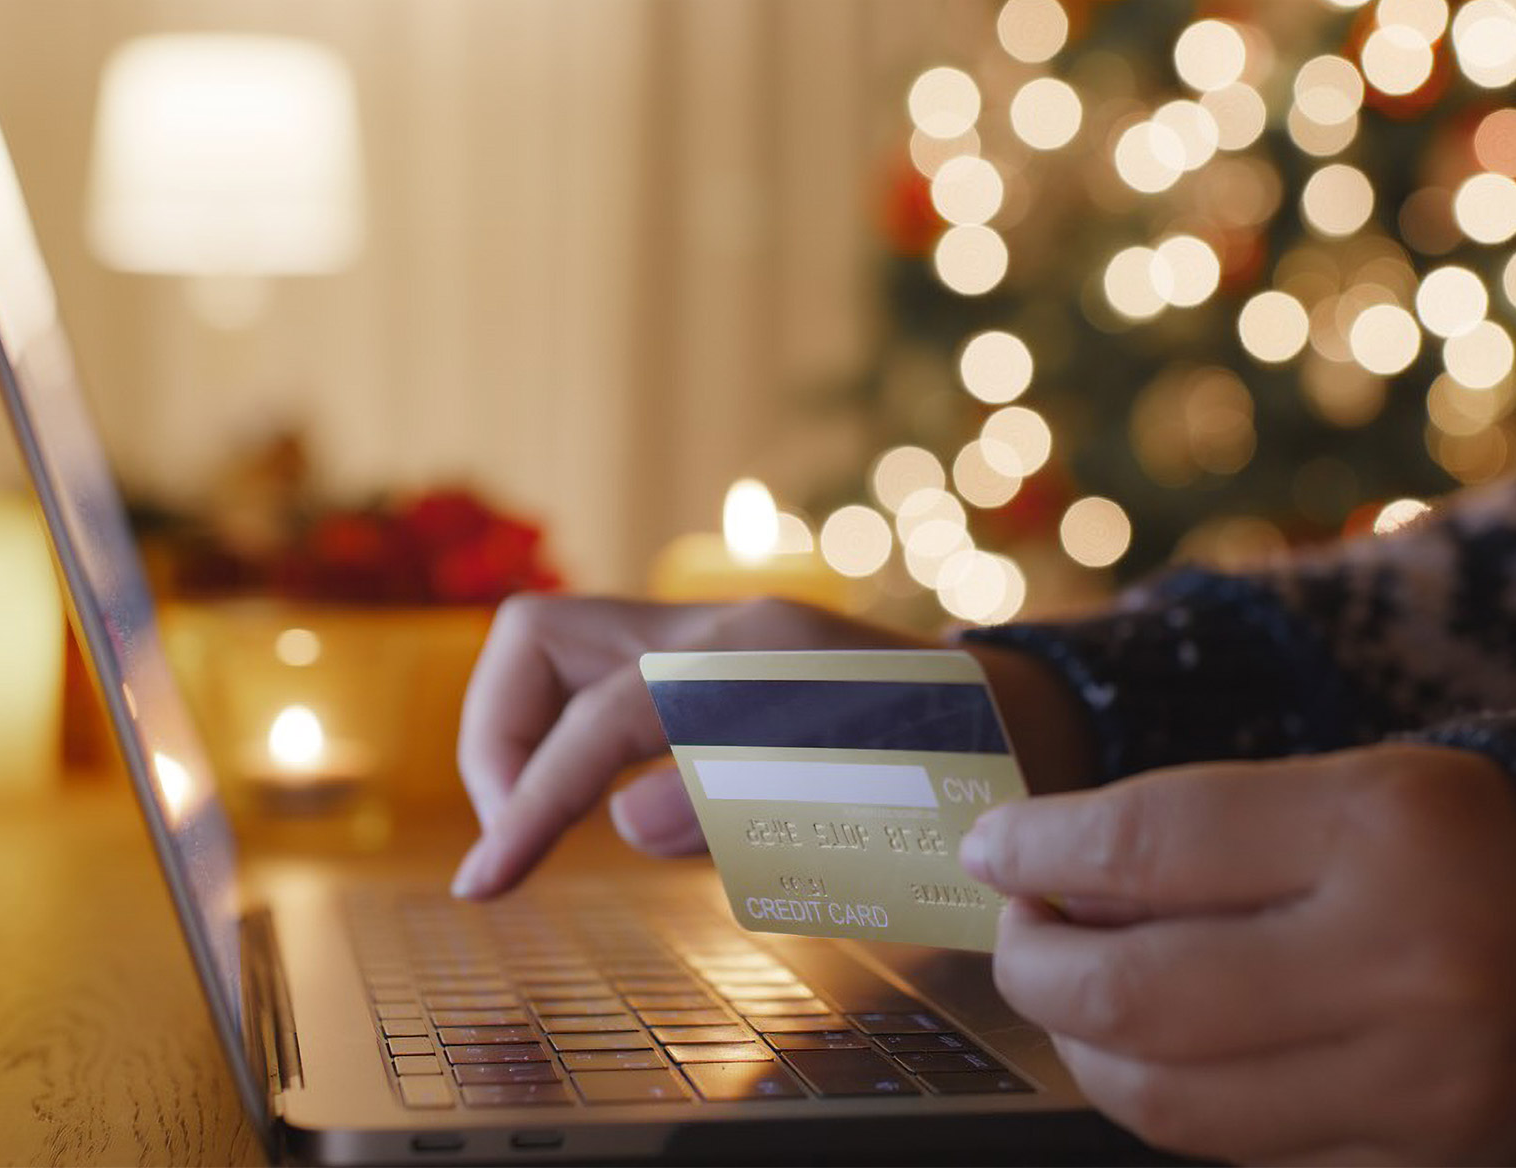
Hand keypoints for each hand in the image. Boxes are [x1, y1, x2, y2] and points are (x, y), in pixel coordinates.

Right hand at [450, 593, 1093, 898]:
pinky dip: (571, 742)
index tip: (484, 885)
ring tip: (543, 829)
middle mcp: (719, 629)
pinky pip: (599, 685)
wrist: (1031, 721)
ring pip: (558, 655)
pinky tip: (597, 807)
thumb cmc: (971, 771)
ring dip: (527, 739)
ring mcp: (712, 639)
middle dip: (499, 738)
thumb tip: (626, 821)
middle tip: (520, 839)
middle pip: (538, 636)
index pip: (599, 720)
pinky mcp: (711, 668)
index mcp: (755, 657)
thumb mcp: (876, 804)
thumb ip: (748, 807)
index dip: (528, 803)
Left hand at [959, 744, 1515, 1164]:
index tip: (991, 849)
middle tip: (1019, 932)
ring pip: (1169, 1103)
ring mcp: (1422, 1092)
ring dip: (1086, 1049)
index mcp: (1391, 831)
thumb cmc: (1437, 847)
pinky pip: (1237, 1156)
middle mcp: (1416, 967)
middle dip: (1039, 967)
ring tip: (1075, 993)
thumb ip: (1181, 835)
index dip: (1041, 850)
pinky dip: (1172, 1103)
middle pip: (1140, 995)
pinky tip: (1159, 1054)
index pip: (1151, 845)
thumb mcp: (1327, 790)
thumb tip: (1026, 874)